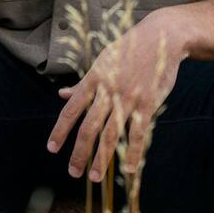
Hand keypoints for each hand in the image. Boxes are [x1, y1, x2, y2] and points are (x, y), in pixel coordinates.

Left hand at [48, 9, 186, 182]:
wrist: (162, 36)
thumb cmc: (130, 48)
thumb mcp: (103, 60)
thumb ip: (84, 83)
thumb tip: (62, 95)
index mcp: (95, 77)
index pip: (72, 109)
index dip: (60, 130)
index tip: (52, 148)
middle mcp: (109, 89)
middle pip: (89, 127)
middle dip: (79, 152)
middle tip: (72, 172)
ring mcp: (129, 97)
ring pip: (111, 133)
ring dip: (101, 158)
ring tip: (94, 177)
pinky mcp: (148, 102)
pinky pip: (138, 132)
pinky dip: (133, 152)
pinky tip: (127, 167)